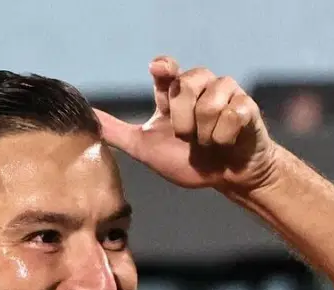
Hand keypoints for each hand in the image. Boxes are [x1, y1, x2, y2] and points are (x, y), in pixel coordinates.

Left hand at [94, 57, 280, 192]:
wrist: (226, 178)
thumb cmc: (189, 161)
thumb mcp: (145, 149)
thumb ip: (117, 132)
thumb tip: (88, 117)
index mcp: (174, 93)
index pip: (167, 69)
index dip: (164, 66)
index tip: (159, 69)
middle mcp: (200, 85)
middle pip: (186, 85)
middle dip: (183, 121)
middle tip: (188, 138)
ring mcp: (225, 93)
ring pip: (209, 104)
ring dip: (204, 134)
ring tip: (208, 142)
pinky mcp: (246, 105)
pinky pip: (230, 117)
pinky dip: (224, 138)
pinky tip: (226, 142)